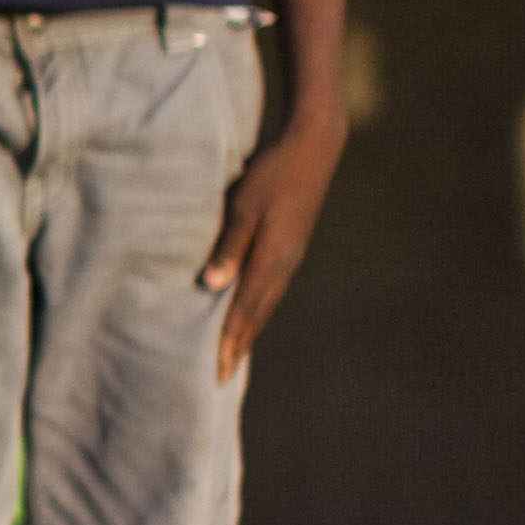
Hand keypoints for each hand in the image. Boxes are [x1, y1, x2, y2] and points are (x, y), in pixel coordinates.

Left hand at [200, 110, 341, 377]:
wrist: (314, 147)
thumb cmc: (273, 172)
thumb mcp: (244, 206)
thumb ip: (229, 246)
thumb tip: (211, 285)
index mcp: (273, 259)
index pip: (245, 311)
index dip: (229, 343)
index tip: (216, 372)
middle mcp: (284, 265)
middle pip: (257, 315)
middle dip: (238, 345)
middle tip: (220, 376)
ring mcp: (290, 256)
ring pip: (265, 303)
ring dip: (247, 329)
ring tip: (230, 353)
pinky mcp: (290, 246)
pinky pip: (269, 287)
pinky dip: (255, 307)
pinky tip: (245, 312)